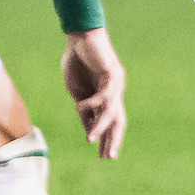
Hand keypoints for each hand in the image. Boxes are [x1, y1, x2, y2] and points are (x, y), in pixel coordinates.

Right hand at [61, 28, 128, 159]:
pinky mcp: (112, 74)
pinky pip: (104, 95)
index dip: (106, 139)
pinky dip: (93, 103)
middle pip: (117, 121)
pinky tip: (82, 107)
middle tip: (108, 157)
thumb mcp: (77, 91)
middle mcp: (114, 93)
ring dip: (102, 127)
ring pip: (112, 112)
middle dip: (112, 139)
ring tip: (91, 139)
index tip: (102, 156)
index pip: (109, 122)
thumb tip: (90, 130)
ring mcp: (115, 84)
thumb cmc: (77, 61)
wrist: (80, 36)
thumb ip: (84, 110)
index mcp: (105, 97)